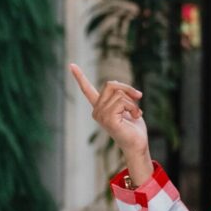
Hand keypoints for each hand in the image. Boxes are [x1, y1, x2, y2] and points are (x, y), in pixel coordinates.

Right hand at [69, 63, 153, 184]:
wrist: (138, 145)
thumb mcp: (128, 105)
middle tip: (139, 97)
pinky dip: (133, 107)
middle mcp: (97, 111)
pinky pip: (122, 101)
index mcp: (100, 107)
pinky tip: (135, 116)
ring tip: (136, 113)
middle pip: (111, 84)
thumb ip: (122, 95)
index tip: (71, 65)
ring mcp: (100, 115)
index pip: (87, 90)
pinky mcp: (108, 119)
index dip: (80, 77)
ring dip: (132, 102)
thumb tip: (122, 87)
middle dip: (128, 89)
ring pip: (119, 93)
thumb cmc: (134, 127)